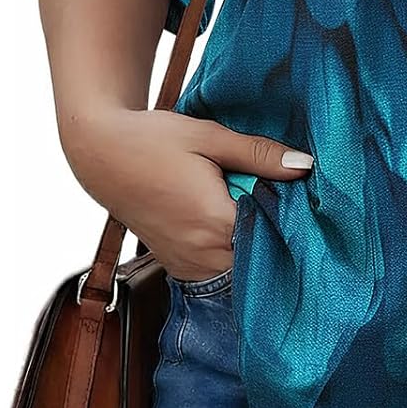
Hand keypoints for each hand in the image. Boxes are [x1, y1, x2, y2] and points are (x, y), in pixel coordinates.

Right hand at [60, 107, 313, 283]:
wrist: (101, 154)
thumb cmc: (153, 140)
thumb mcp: (210, 137)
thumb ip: (259, 155)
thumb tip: (305, 165)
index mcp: (214, 222)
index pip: (276, 232)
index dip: (292, 214)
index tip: (300, 196)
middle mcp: (202, 253)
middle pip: (261, 253)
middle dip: (273, 228)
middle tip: (273, 194)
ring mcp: (187, 264)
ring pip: (241, 266)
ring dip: (251, 240)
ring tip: (245, 203)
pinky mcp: (177, 265)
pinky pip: (219, 269)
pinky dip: (230, 249)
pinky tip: (228, 218)